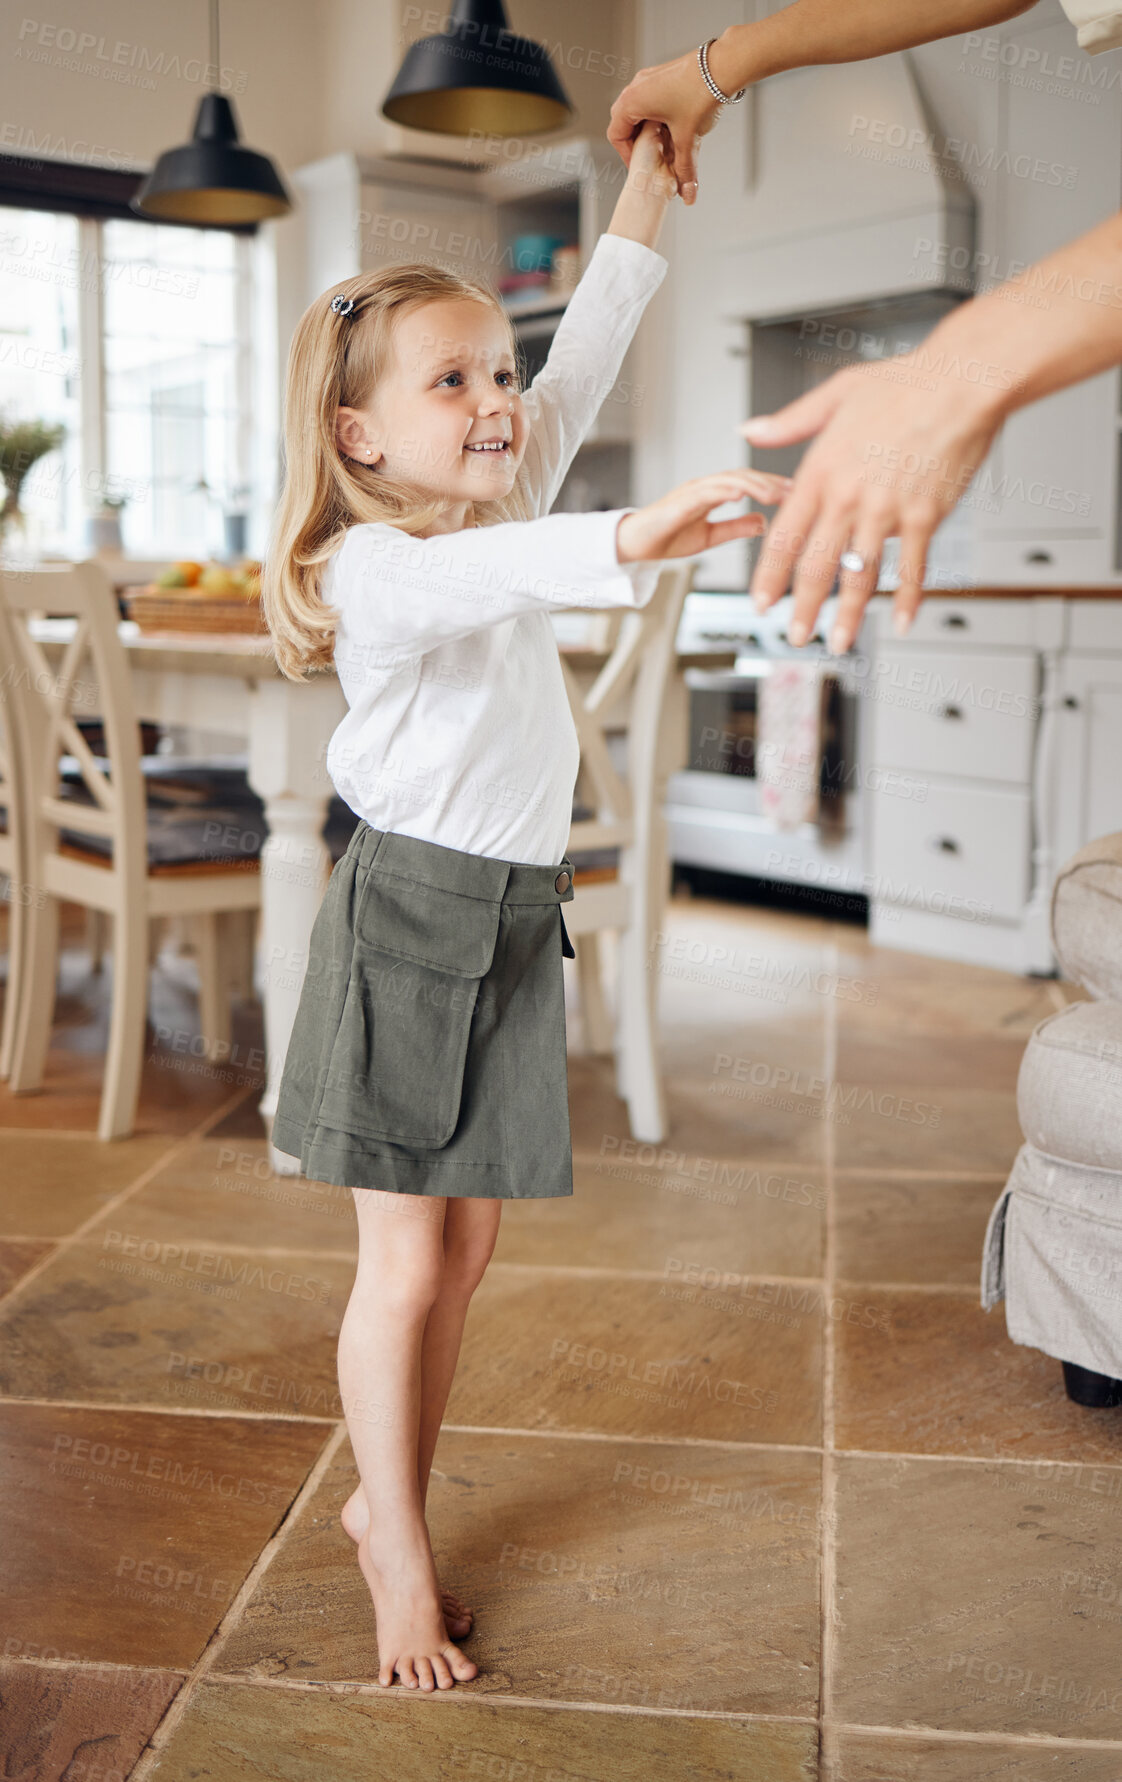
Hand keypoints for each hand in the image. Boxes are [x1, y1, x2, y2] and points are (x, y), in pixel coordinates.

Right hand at [607, 49, 721, 203]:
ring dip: (647, 130)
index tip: (639, 167)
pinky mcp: (661, 75)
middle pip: (624, 123)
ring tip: (664, 144)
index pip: (616, 135)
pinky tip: (673, 126)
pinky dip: (656, 116)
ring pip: (637, 111)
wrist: (723, 66)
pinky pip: (650, 100)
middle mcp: (636, 87)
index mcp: (632, 101)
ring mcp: (648, 78)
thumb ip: (685, 170)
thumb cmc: (701, 93)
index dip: (626, 156)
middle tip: (650, 158)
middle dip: (636, 144)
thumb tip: (688, 194)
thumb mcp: (688, 139)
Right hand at [616, 469, 792, 563]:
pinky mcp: (678, 502)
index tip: (794, 491)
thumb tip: (764, 522)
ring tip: (774, 494)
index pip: (747, 482)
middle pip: (742, 476)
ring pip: (727, 480)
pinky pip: (704, 492)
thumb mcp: (709, 537)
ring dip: (753, 485)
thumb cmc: (667, 539)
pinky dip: (724, 490)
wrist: (634, 547)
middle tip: (792, 490)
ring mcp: (691, 491)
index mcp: (712, 494)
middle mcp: (704, 487)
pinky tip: (742, 493)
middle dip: (768, 481)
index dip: (770, 485)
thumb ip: (735, 528)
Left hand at [740, 358, 1006, 651]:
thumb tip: (753, 429)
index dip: (770, 576)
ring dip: (848, 615)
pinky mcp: (925, 516)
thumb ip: (791, 421)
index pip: (785, 537)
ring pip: (860, 576)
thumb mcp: (836, 393)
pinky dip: (907, 599)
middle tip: (797, 636)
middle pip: (817, 567)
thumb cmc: (907, 382)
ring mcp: (887, 511)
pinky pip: (913, 568)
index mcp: (822, 470)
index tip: (762, 601)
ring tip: (840, 642)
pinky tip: (900, 619)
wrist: (962, 380)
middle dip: (804, 609)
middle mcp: (850, 497)